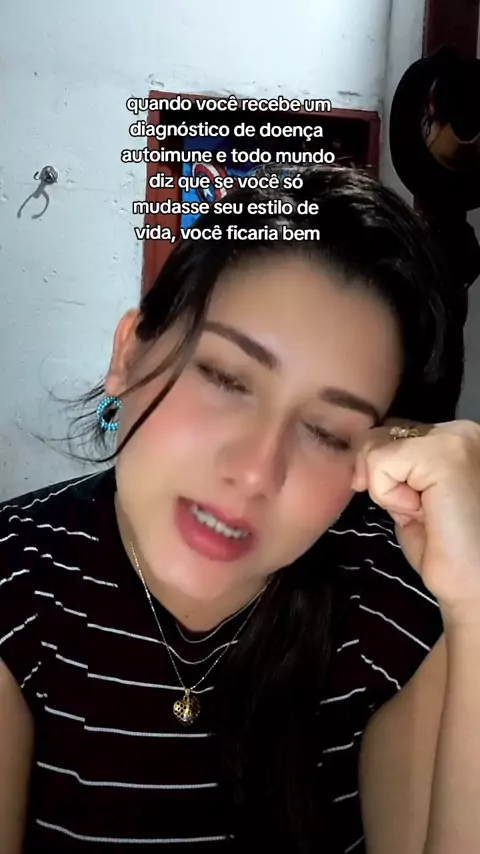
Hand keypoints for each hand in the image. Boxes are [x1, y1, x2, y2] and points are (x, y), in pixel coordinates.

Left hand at [352, 419, 479, 624]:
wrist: (475, 588)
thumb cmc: (448, 551)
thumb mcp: (412, 497)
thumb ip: (396, 469)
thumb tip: (361, 455)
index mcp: (456, 438)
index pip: (392, 435)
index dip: (385, 473)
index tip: (418, 507)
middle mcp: (460, 430)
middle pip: (380, 434)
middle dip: (383, 480)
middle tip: (423, 512)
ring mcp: (456, 437)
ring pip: (376, 449)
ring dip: (388, 492)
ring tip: (426, 512)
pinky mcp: (445, 453)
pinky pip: (379, 463)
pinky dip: (388, 496)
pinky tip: (424, 513)